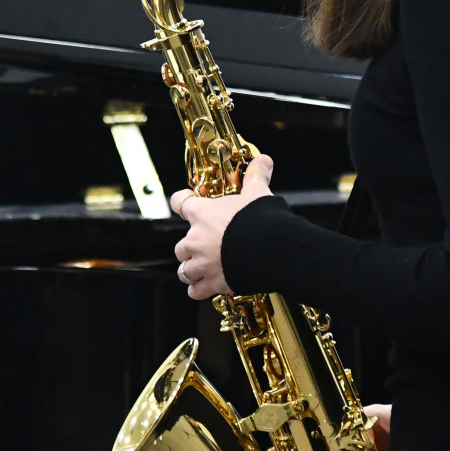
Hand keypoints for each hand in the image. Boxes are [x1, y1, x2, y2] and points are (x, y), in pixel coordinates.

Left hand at [170, 155, 276, 300]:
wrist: (270, 251)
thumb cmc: (260, 221)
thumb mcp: (258, 194)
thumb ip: (257, 177)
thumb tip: (265, 159)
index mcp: (202, 214)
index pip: (179, 203)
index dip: (182, 201)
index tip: (186, 201)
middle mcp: (195, 240)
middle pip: (181, 245)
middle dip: (190, 248)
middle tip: (206, 246)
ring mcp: (201, 264)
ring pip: (184, 270)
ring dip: (192, 270)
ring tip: (204, 270)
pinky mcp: (211, 283)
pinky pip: (195, 290)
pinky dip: (199, 289)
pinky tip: (207, 287)